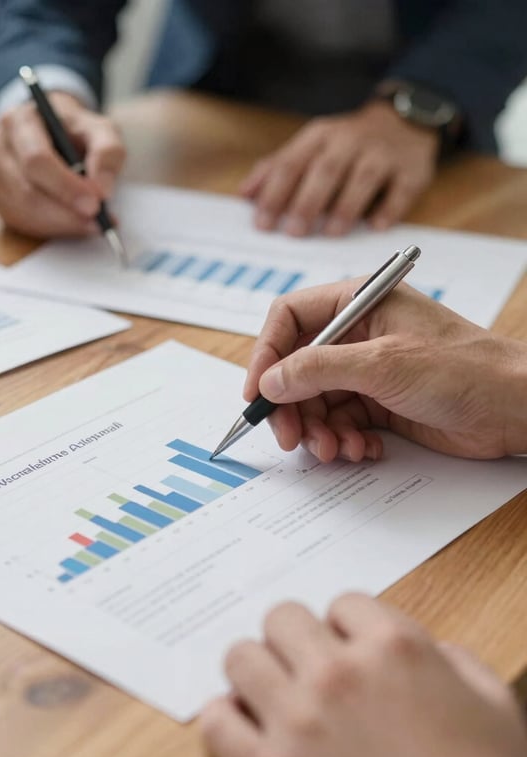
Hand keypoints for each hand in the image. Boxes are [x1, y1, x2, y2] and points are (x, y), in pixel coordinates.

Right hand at [0, 92, 125, 238]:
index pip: (36, 159)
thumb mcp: (101, 130)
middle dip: (65, 213)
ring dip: (61, 224)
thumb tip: (102, 190)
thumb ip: (107, 154)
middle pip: (26, 190)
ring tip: (91, 224)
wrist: (56, 134)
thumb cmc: (77, 132)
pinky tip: (72, 223)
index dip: (65, 187)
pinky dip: (51, 230)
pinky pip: (21, 223)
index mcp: (20, 120)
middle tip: (97, 222)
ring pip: (23, 211)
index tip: (94, 204)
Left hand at [202, 594, 526, 756]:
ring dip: (258, 672)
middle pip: (282, 617)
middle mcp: (339, 674)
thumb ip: (453, 661)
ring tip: (276, 695)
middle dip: (296, 640)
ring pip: (241, 656)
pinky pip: (217, 719)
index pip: (344, 603)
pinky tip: (250, 730)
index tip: (353, 652)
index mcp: (394, 649)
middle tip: (308, 668)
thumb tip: (425, 649)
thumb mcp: (493, 705)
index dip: (349, 629)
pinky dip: (228, 720)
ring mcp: (299, 720)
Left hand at [240, 101, 438, 236]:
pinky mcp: (412, 169)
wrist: (403, 119)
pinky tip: (376, 226)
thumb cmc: (344, 144)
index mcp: (319, 137)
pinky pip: (401, 189)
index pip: (292, 163)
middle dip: (307, 202)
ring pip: (363, 178)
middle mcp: (350, 141)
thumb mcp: (309, 146)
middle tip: (295, 232)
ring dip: (346, 207)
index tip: (263, 224)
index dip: (275, 194)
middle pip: (326, 170)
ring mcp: (383, 153)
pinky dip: (390, 209)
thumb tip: (245, 195)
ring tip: (331, 233)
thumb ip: (277, 169)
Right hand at [244, 280, 526, 461]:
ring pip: (314, 400)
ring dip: (318, 430)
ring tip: (335, 451)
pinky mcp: (377, 402)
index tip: (256, 392)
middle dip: (291, 405)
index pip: (290, 319)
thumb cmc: (463, 369)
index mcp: (357, 303)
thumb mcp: (383, 363)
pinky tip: (361, 450)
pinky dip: (342, 439)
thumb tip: (269, 382)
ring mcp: (366, 370)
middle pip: (296, 367)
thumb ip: (318, 369)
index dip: (266, 354)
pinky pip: (338, 421)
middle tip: (291, 437)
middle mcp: (356, 334)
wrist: (516, 409)